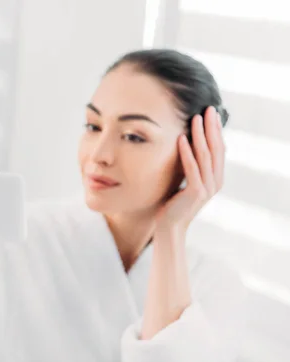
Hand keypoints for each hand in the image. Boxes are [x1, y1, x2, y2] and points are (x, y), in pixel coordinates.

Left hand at [155, 106, 224, 232]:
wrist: (169, 227)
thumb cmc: (173, 202)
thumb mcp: (186, 181)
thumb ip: (192, 166)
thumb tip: (190, 144)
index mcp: (216, 178)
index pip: (219, 149)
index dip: (216, 131)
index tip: (211, 113)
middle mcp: (215, 182)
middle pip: (216, 149)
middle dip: (212, 128)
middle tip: (208, 109)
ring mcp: (207, 188)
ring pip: (205, 156)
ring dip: (200, 136)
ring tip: (195, 119)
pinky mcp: (195, 193)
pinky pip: (192, 168)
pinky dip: (186, 152)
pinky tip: (181, 139)